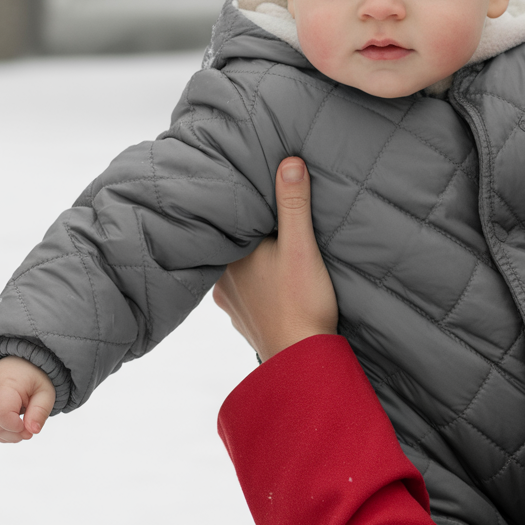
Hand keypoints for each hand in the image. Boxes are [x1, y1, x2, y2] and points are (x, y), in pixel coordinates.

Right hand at [0, 356, 54, 442]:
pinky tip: (13, 429)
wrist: (23, 360)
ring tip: (22, 430)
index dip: (14, 426)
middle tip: (29, 432)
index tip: (29, 428)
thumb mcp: (46, 391)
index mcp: (6, 383)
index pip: (1, 412)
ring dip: (5, 435)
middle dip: (11, 435)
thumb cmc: (36, 375)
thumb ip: (40, 411)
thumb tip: (33, 431)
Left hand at [213, 156, 338, 361]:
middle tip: (262, 217)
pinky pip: (246, 295)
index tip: (248, 191)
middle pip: (233, 247)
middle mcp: (222, 281)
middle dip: (247, 234)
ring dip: (252, 262)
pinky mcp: (246, 322)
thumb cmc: (301, 302)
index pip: (230, 222)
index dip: (240, 207)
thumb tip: (288, 162)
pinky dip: (258, 286)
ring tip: (269, 249)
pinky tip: (272, 282)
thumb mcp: (301, 245)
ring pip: (238, 272)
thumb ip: (294, 204)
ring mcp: (232, 305)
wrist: (302, 362)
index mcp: (230, 257)